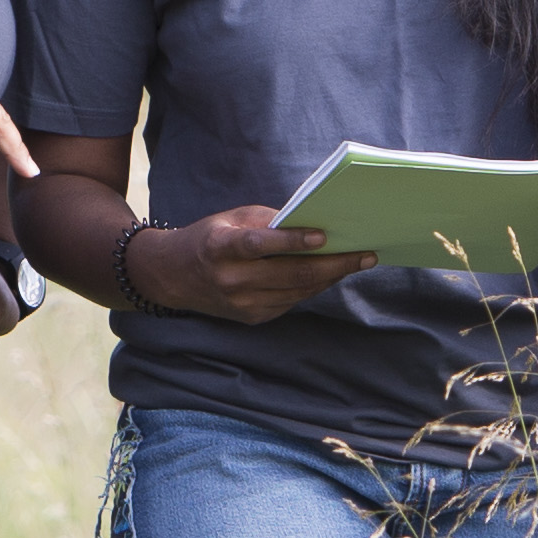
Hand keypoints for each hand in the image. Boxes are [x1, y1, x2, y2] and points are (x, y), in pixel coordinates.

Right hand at [138, 205, 376, 323]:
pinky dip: (313, 287)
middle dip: (333, 264)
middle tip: (365, 254)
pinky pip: (291, 302)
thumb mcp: (232, 219)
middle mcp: (230, 280)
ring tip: (357, 262)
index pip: (260, 245)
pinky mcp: (251, 318)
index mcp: (220, 247)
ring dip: (330, 277)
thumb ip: (270, 222)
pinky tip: (331, 274)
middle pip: (290, 275)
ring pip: (297, 292)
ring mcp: (241, 304)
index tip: (324, 235)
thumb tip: (314, 224)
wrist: (173, 277)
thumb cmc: (209, 238)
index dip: (293, 241)